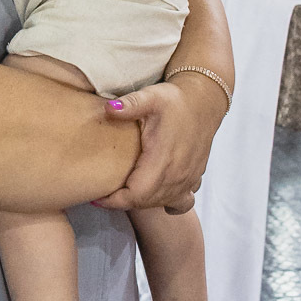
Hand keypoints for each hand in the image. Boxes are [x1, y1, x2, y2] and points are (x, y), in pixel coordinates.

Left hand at [92, 77, 223, 211]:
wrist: (204, 102)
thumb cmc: (175, 100)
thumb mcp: (151, 97)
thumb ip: (130, 104)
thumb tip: (108, 108)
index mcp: (162, 160)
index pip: (135, 195)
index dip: (113, 201)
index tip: (96, 197)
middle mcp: (177, 175)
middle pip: (145, 202)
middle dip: (122, 202)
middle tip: (103, 193)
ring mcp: (188, 180)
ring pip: (161, 203)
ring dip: (141, 202)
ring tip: (123, 191)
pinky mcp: (195, 179)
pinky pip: (181, 202)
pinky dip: (165, 202)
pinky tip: (155, 192)